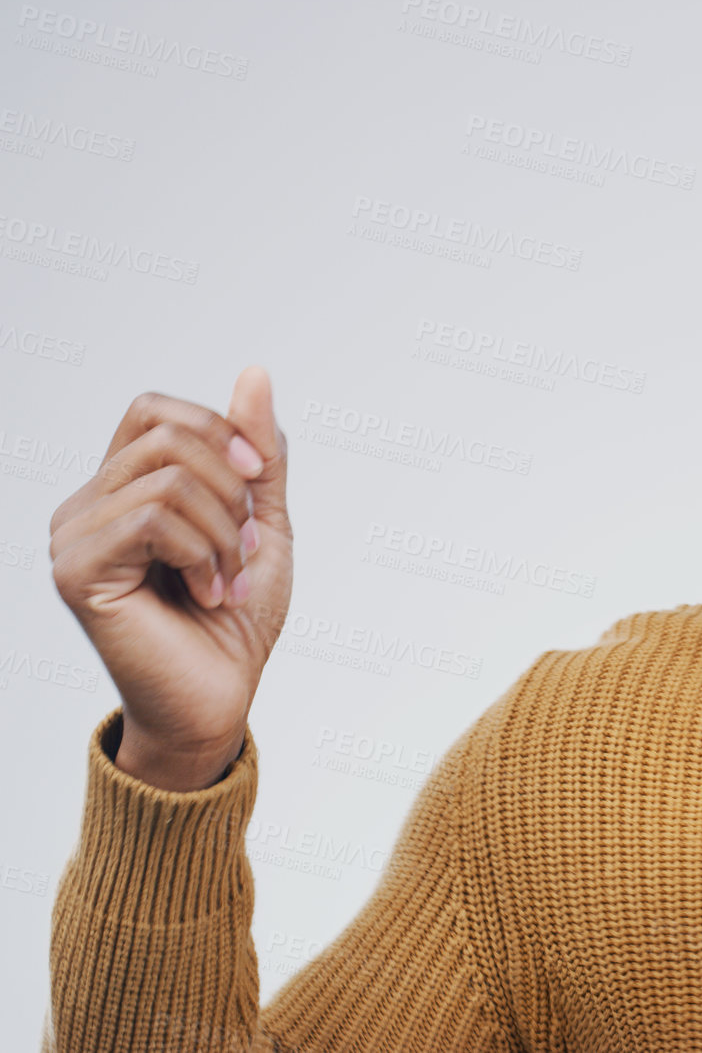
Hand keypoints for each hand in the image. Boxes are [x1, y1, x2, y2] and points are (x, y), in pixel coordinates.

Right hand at [49, 368, 292, 790]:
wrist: (220, 698)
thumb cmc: (236, 618)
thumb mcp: (263, 519)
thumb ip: (257, 452)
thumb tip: (253, 371)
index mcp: (120, 488)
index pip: (154, 411)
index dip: (216, 429)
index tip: (259, 478)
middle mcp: (85, 505)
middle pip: (166, 435)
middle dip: (233, 486)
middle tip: (249, 544)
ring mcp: (72, 537)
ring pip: (167, 479)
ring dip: (226, 531)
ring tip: (231, 580)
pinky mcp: (76, 571)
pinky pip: (151, 520)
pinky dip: (204, 554)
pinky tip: (211, 594)